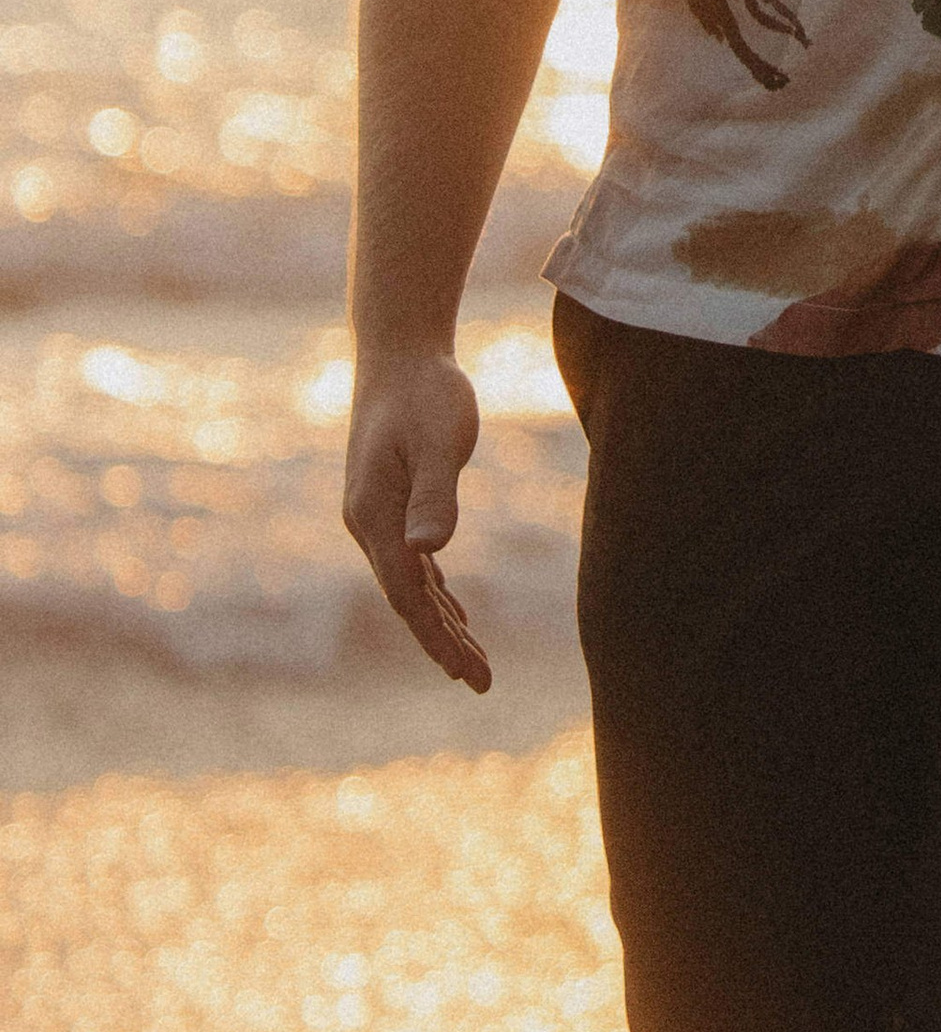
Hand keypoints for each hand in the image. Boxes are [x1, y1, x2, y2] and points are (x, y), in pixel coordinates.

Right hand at [343, 346, 492, 688]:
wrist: (399, 349)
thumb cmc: (426, 390)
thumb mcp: (442, 437)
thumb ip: (436, 493)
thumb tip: (428, 552)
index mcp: (374, 516)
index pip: (407, 594)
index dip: (436, 637)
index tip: (465, 673)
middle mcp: (368, 523)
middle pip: (408, 598)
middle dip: (442, 642)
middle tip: (481, 682)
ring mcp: (377, 514)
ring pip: (411, 584)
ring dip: (441, 622)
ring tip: (473, 663)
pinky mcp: (392, 501)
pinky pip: (413, 562)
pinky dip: (435, 591)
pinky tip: (454, 610)